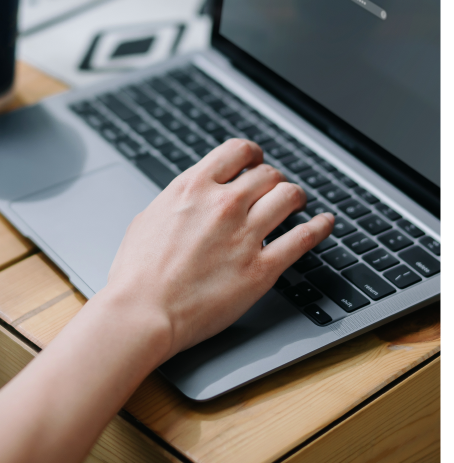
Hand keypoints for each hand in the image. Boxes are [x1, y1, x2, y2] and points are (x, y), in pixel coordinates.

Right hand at [105, 138, 333, 359]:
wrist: (142, 311)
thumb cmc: (137, 272)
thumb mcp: (148, 217)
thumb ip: (177, 202)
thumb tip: (189, 199)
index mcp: (193, 187)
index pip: (237, 151)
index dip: (252, 153)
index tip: (255, 161)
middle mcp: (223, 204)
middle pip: (267, 174)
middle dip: (272, 179)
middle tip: (273, 189)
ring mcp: (245, 235)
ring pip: (289, 197)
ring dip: (296, 197)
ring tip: (297, 203)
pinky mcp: (261, 269)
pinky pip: (304, 239)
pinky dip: (319, 227)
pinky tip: (324, 222)